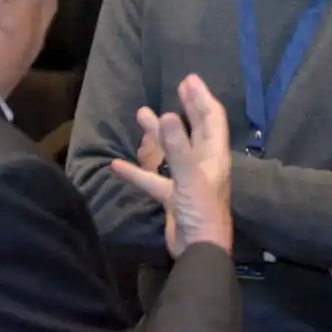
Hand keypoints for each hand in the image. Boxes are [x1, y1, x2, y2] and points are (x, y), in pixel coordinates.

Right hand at [110, 75, 232, 257]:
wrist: (199, 251)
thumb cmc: (202, 211)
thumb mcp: (189, 176)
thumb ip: (177, 147)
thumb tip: (167, 114)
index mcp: (214, 156)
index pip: (212, 119)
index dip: (201, 98)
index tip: (188, 80)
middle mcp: (203, 164)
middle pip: (196, 130)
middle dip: (187, 108)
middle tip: (178, 86)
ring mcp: (188, 181)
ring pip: (172, 152)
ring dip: (158, 134)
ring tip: (141, 115)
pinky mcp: (174, 197)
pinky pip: (153, 179)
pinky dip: (137, 171)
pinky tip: (117, 165)